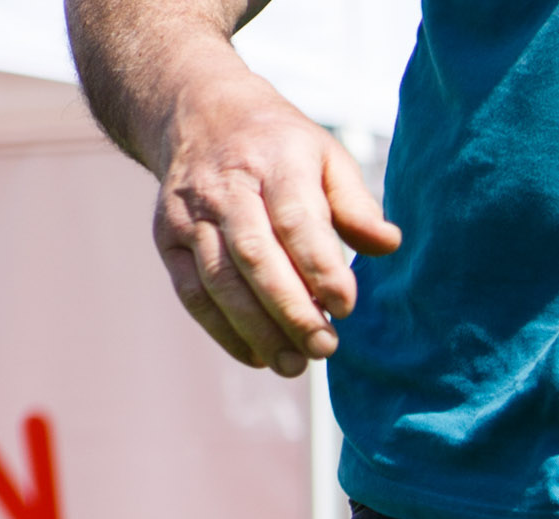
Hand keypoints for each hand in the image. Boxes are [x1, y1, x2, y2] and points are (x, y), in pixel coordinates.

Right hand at [148, 58, 398, 374]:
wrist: (199, 115)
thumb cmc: (280, 148)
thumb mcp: (327, 156)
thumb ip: (357, 204)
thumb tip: (388, 244)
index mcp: (274, 162)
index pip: (296, 219)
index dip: (320, 267)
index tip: (346, 307)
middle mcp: (226, 189)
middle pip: (255, 256)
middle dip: (290, 309)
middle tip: (325, 348)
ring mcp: (191, 216)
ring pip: (220, 280)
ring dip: (258, 330)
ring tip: (295, 364)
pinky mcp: (169, 240)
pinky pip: (192, 294)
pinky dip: (223, 331)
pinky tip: (257, 355)